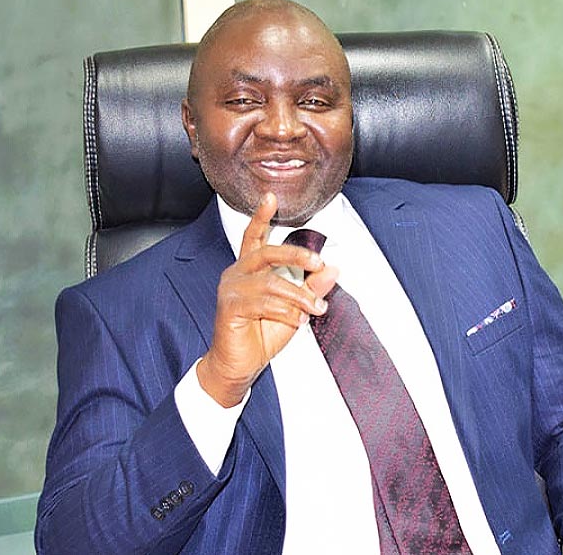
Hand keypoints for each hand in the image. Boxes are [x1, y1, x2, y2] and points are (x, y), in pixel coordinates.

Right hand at [197, 193, 337, 406]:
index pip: (254, 237)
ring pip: (271, 282)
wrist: (238, 366)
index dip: (261, 217)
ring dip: (299, 296)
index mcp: (249, 270)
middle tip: (319, 263)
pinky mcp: (229, 307)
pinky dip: (286, 311)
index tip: (270, 197)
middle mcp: (236, 274)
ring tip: (317, 309)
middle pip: (266, 252)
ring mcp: (231, 289)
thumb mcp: (293, 309)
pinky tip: (299, 320)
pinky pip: (262, 303)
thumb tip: (333, 270)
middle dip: (295, 254)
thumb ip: (310, 289)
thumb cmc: (261, 335)